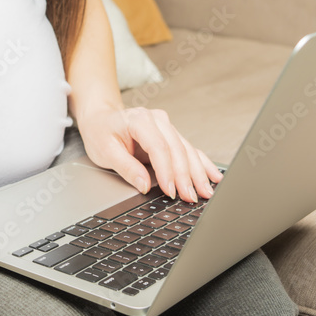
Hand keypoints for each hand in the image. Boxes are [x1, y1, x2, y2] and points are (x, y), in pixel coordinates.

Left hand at [77, 104, 222, 202]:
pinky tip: (214, 175)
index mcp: (140, 120)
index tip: (171, 191)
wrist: (101, 118)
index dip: (167, 172)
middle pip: (177, 149)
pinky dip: (202, 163)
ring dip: (198, 173)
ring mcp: (167, 126)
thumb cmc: (100, 132)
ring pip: (187, 150)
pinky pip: (189, 149)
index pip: (159, 148)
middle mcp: (158, 120)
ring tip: (206, 192)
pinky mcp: (171, 134)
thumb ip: (126, 168)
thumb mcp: (105, 152)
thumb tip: (144, 186)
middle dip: (186, 176)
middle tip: (192, 197)